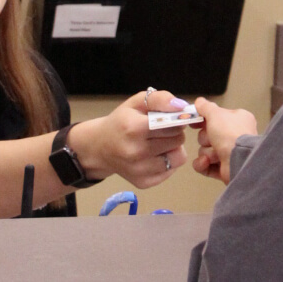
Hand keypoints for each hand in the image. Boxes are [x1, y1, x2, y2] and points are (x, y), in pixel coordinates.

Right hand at [73, 89, 187, 187]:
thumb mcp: (137, 102)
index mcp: (134, 128)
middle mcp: (136, 152)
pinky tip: (155, 155)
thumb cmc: (121, 121)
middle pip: (178, 140)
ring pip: (179, 157)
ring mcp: (139, 170)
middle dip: (175, 133)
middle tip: (162, 131)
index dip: (176, 120)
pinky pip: (172, 170)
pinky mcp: (143, 183)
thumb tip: (182, 107)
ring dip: (174, 148)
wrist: (100, 147)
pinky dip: (168, 162)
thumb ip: (160, 99)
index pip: (173, 125)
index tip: (170, 119)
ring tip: (160, 143)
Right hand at [192, 98, 257, 184]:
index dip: (204, 119)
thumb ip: (206, 107)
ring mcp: (230, 153)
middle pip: (208, 135)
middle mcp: (235, 136)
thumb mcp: (216, 114)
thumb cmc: (232, 134)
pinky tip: (207, 162)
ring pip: (205, 150)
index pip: (216, 117)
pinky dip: (203, 164)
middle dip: (206, 138)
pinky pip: (205, 165)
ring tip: (215, 154)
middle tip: (212, 138)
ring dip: (206, 152)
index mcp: (238, 120)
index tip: (195, 121)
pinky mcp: (224, 169)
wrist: (239, 160)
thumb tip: (199, 101)